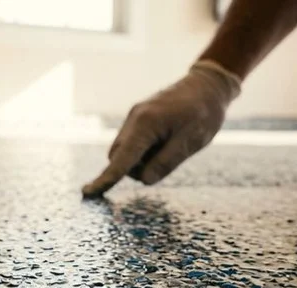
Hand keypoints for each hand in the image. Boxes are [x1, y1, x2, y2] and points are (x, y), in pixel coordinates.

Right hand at [82, 60, 240, 196]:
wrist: (207, 85)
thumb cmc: (203, 113)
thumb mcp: (191, 142)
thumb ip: (166, 163)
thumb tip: (144, 180)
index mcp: (146, 125)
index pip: (122, 160)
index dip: (107, 179)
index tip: (89, 193)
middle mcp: (134, 120)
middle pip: (119, 157)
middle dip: (134, 168)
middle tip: (168, 159)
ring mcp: (134, 118)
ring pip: (124, 151)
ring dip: (140, 160)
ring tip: (171, 146)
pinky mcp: (139, 118)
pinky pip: (132, 142)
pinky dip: (144, 151)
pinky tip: (166, 141)